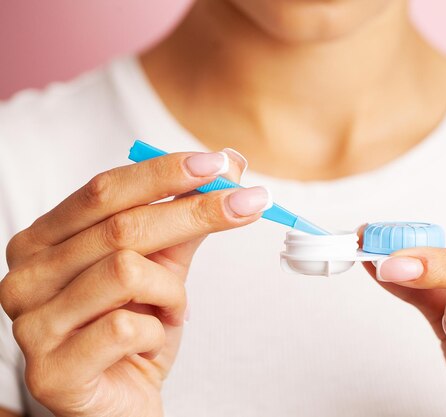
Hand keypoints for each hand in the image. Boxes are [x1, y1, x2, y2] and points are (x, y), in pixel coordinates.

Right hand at [0, 149, 267, 416]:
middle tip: (248, 204)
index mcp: (45, 240)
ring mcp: (32, 323)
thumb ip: (186, 219)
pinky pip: (125, 328)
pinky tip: (152, 340)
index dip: (163, 174)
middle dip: (194, 212)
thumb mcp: (164, 266)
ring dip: (171, 290)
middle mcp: (27, 275)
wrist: (121, 401)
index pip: (103, 190)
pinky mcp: (50, 370)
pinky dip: (159, 330)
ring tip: (173, 307)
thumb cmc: (136, 330)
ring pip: (126, 272)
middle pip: (119, 227)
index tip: (219, 164)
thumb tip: (229, 165)